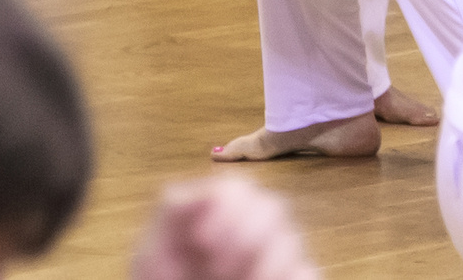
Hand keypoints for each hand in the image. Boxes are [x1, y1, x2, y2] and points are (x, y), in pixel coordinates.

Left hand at [130, 176, 318, 279]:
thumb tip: (205, 190)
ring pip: (293, 241)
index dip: (226, 209)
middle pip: (273, 207)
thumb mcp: (155, 255)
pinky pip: (308, 273)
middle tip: (217, 270)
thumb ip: (173, 213)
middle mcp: (252, 234)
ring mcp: (273, 262)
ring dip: (266, 262)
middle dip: (246, 234)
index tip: (201, 241)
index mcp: (218, 218)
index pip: (238, 191)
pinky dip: (292, 277)